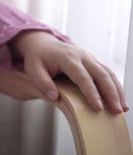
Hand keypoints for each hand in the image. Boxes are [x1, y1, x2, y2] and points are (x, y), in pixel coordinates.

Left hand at [10, 30, 127, 113]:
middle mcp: (82, 56)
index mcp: (67, 58)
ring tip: (122, 108)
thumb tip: (54, 98)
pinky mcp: (93, 62)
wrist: (42, 44)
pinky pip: (107, 73)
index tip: (98, 108)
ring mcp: (89, 57)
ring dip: (117, 90)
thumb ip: (42, 83)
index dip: (91, 93)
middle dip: (111, 93)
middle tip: (117, 110)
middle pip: (101, 74)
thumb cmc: (37, 58)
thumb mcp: (32, 69)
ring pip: (108, 73)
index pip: (82, 77)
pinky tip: (119, 99)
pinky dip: (115, 85)